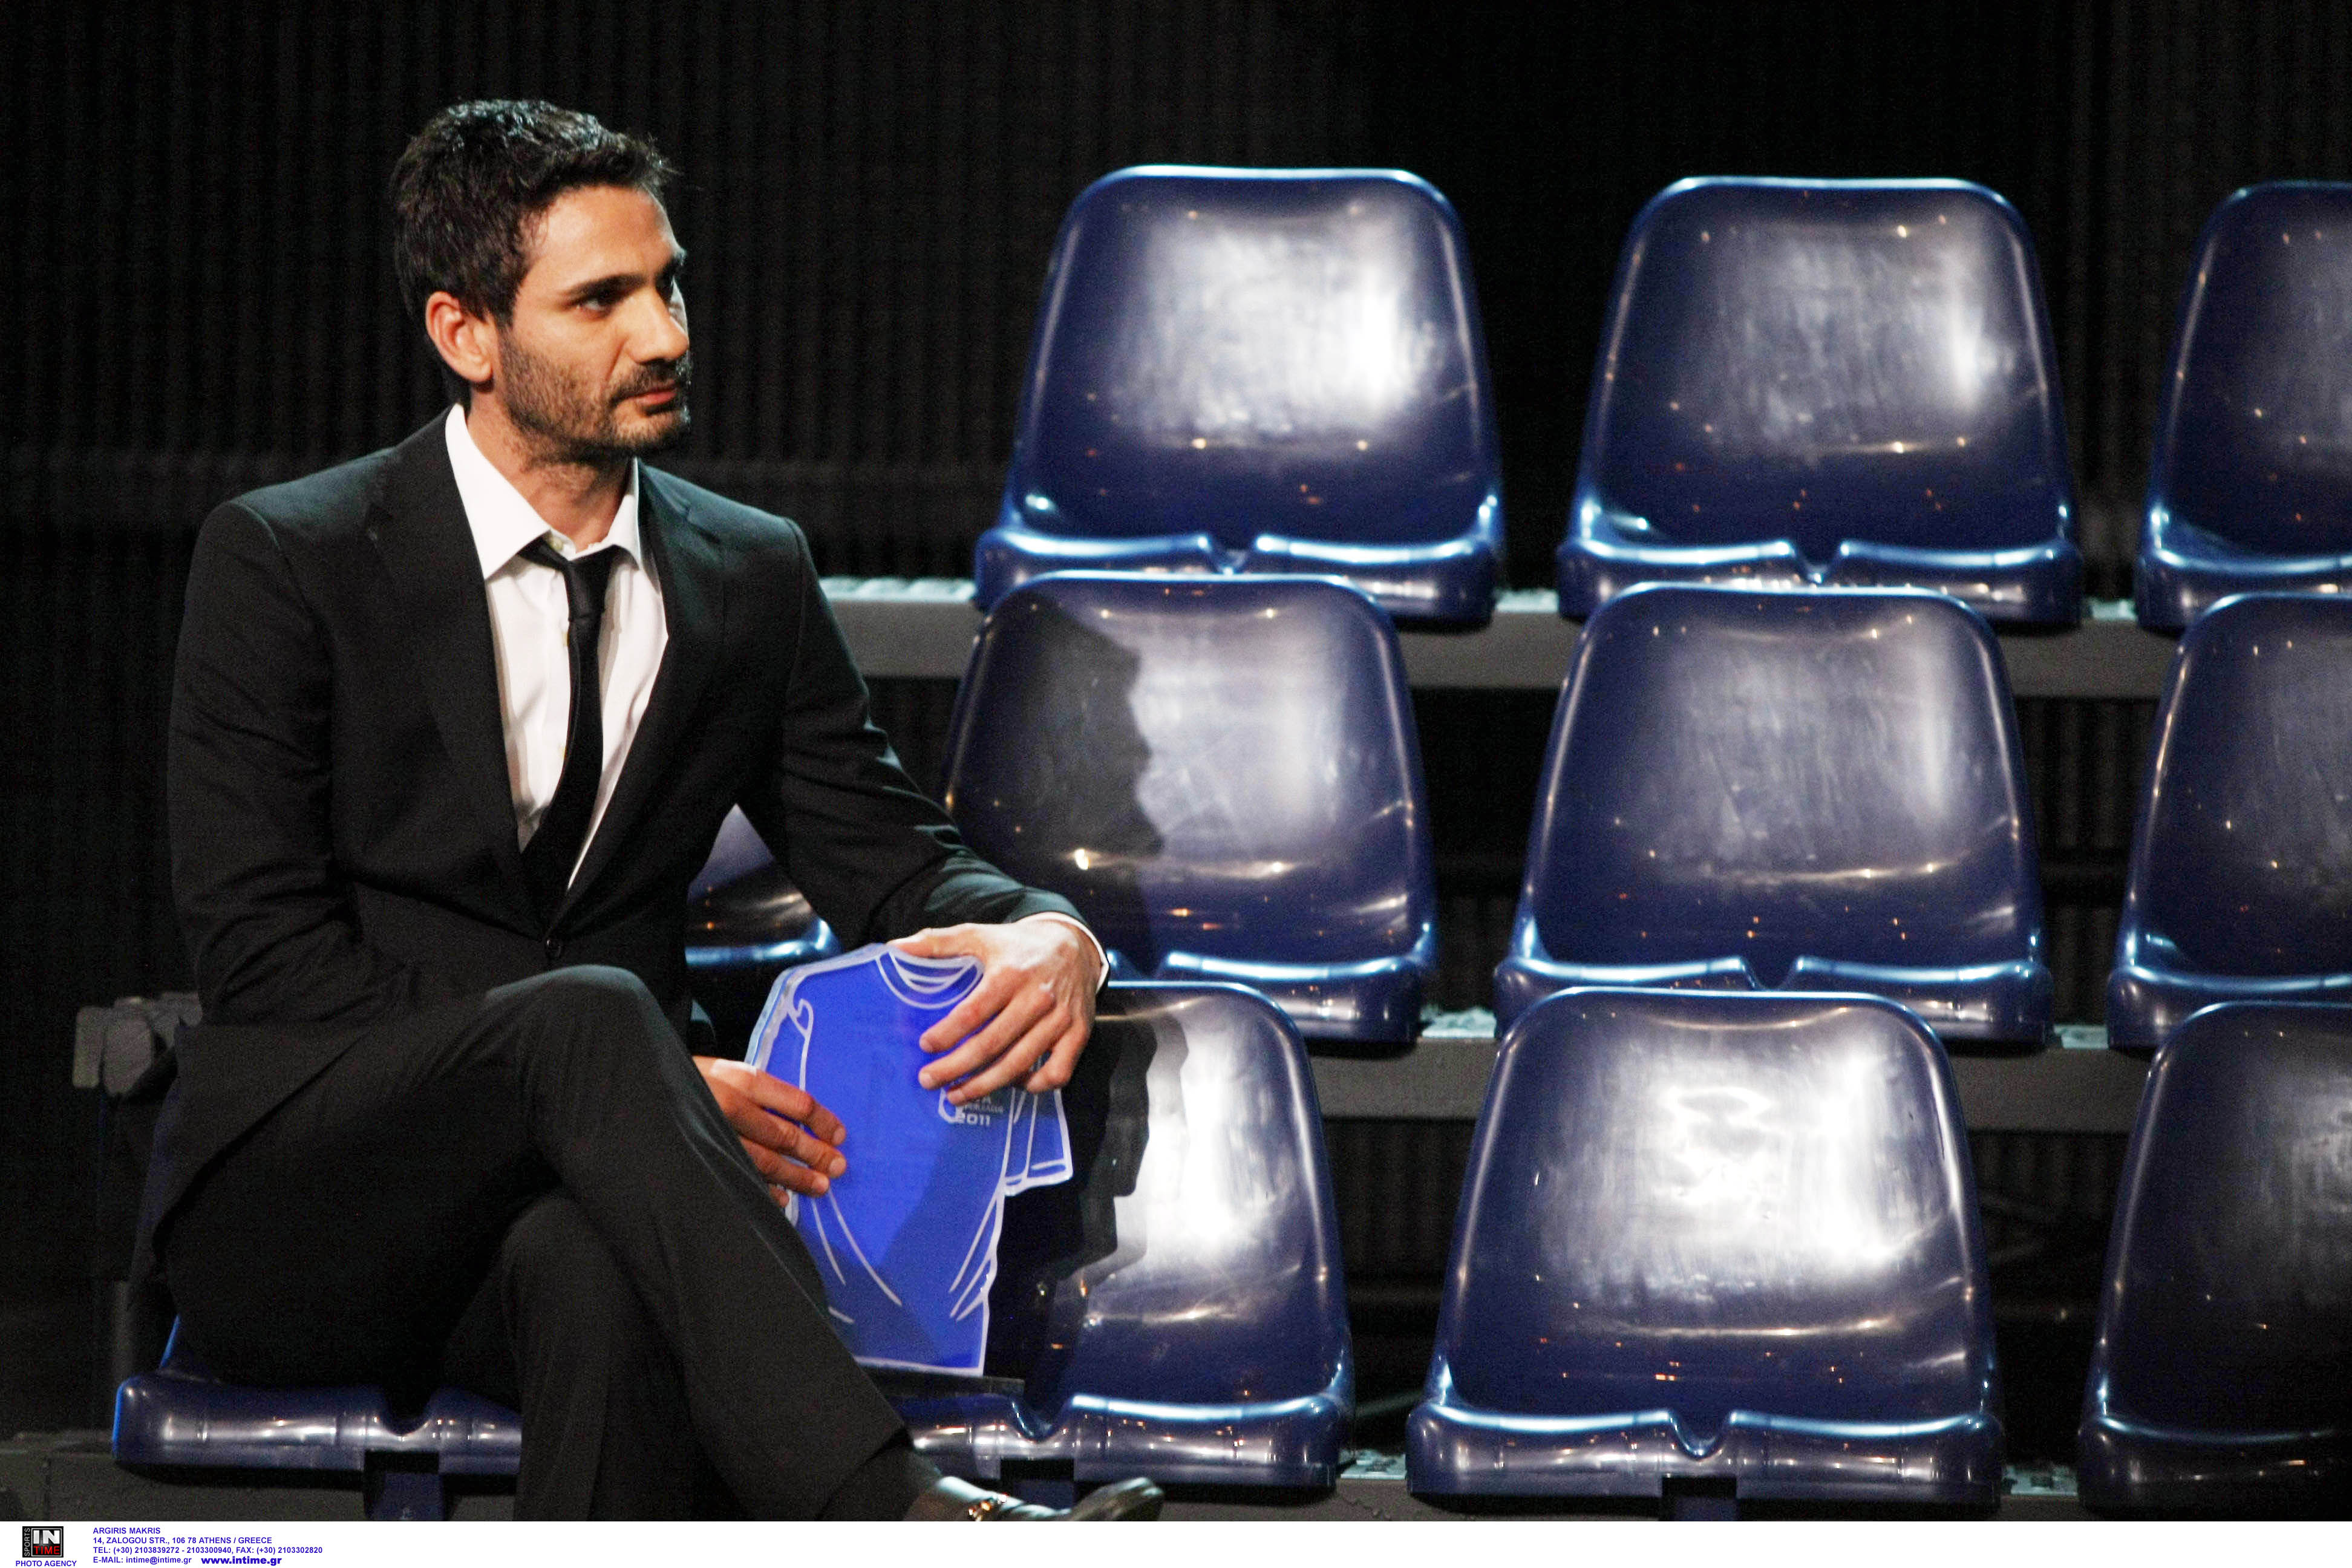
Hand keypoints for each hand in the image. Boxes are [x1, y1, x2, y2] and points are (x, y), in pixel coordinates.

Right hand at [695, 1056, 847, 1201]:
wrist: (636, 1089)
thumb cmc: (687, 1081)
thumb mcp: (722, 1072)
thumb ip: (756, 1094)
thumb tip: (799, 1122)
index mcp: (743, 1079)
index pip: (797, 1103)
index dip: (822, 1121)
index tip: (840, 1135)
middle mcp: (732, 1106)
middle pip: (785, 1135)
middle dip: (816, 1154)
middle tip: (839, 1167)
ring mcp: (716, 1134)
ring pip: (766, 1161)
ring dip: (796, 1176)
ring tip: (820, 1187)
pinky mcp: (701, 1156)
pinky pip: (740, 1177)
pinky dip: (764, 1191)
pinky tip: (782, 1200)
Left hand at [893, 920, 1101, 1103]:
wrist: (1074, 944)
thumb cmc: (1018, 945)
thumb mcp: (979, 935)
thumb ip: (937, 942)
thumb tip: (895, 948)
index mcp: (1010, 974)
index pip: (974, 1012)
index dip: (947, 1033)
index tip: (925, 1046)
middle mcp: (1037, 998)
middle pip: (991, 1044)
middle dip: (955, 1068)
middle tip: (928, 1080)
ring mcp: (1060, 1019)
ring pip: (1020, 1064)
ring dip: (984, 1086)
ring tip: (956, 1095)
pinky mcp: (1078, 1034)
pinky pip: (1057, 1072)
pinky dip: (1034, 1085)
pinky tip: (1011, 1084)